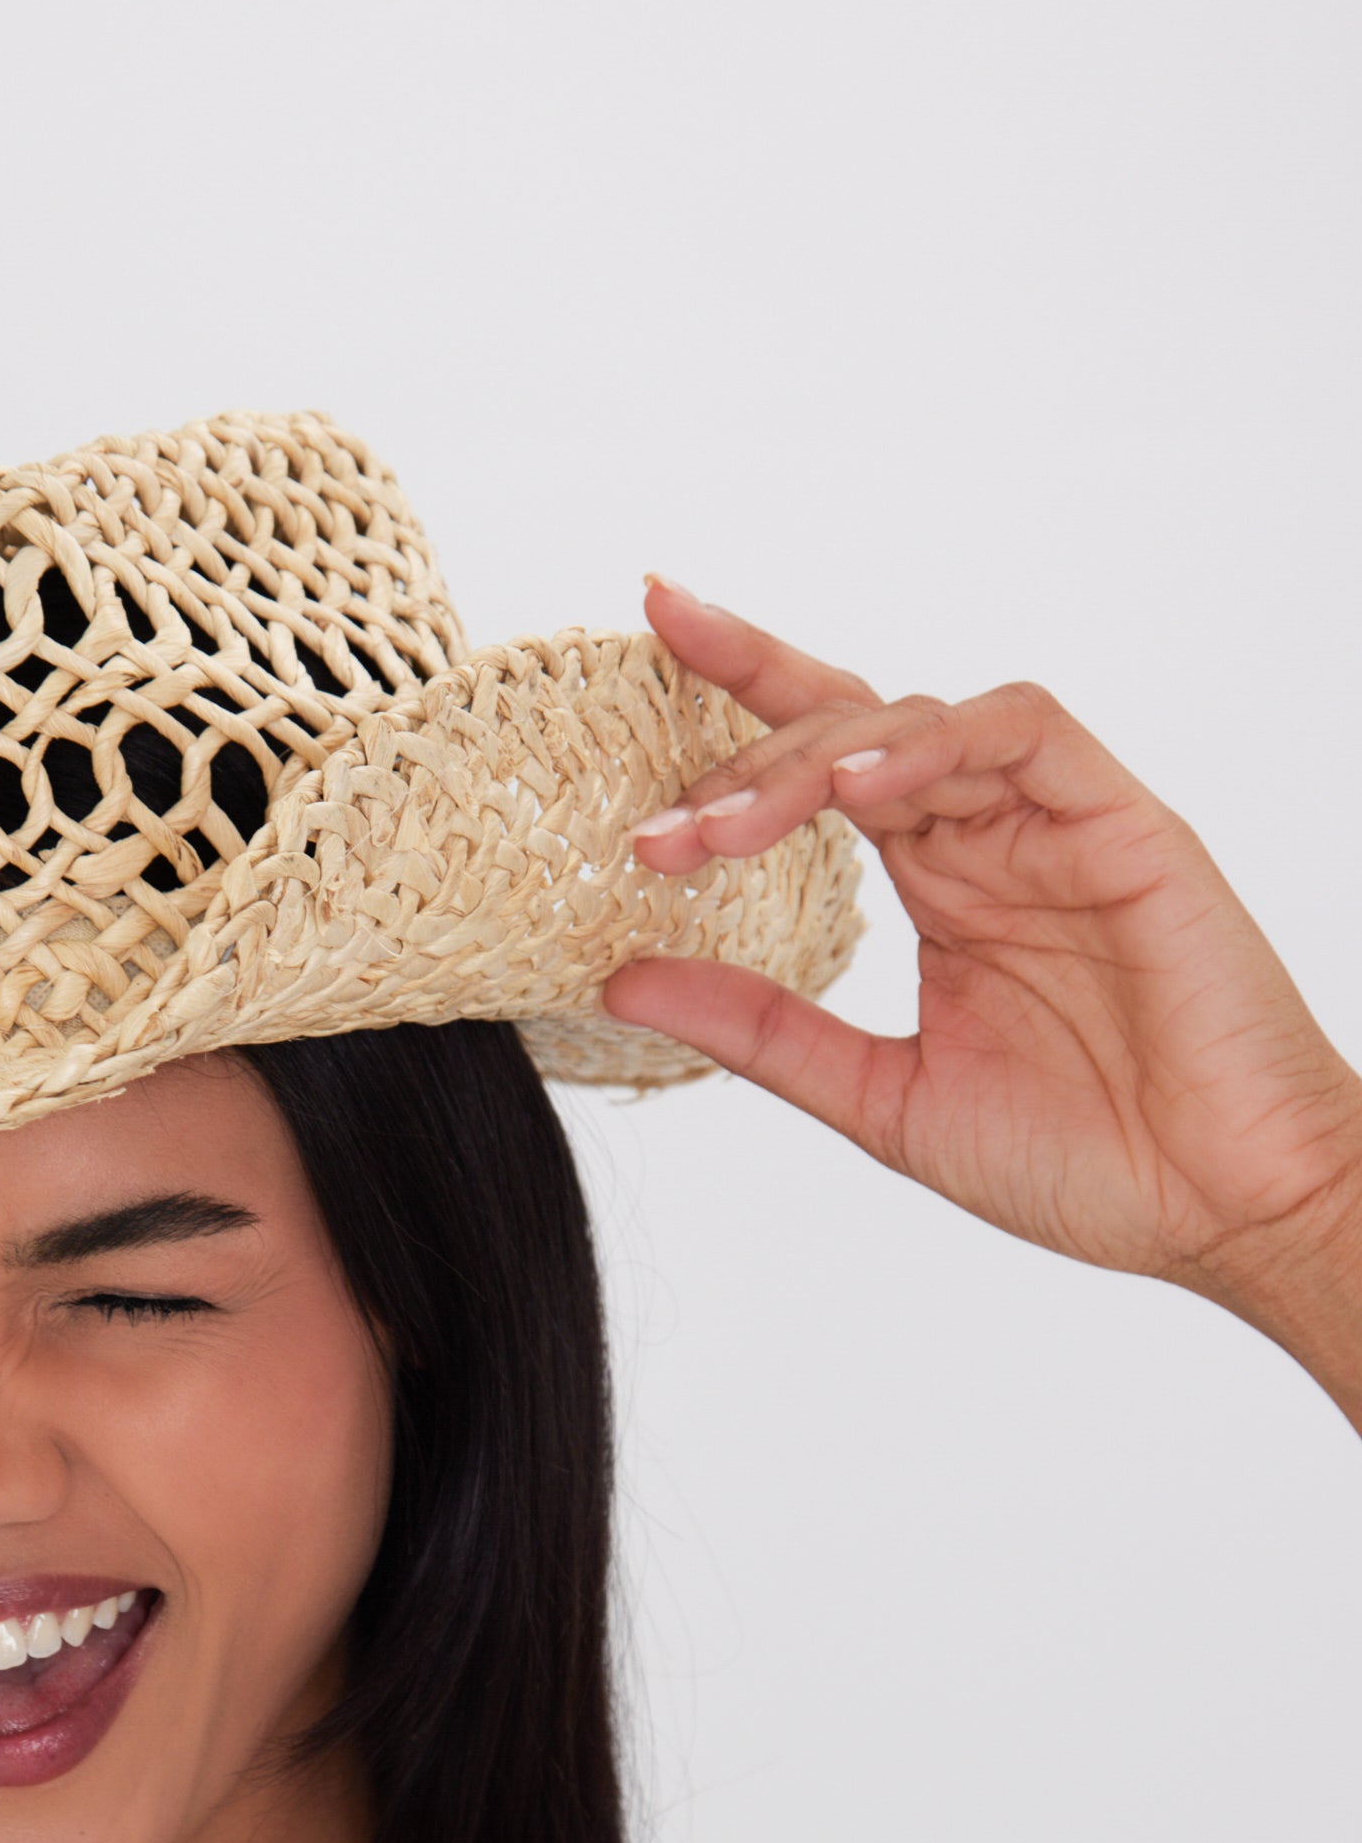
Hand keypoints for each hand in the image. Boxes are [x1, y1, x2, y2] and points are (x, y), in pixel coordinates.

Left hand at [606, 586, 1361, 1351]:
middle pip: (847, 724)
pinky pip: (1020, 730)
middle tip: (655, 831)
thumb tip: (620, 978)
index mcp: (938, 886)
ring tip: (726, 826)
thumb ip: (761, 1031)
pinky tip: (854, 783)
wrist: (1222, 1208)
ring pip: (914, 717)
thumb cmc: (1085, 1161)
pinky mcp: (1120, 820)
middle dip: (738, 751)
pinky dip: (928, 740)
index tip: (646, 633)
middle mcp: (986, 836)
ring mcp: (1052, 822)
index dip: (736, 694)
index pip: (819, 761)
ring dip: (807, 754)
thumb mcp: (883, 1097)